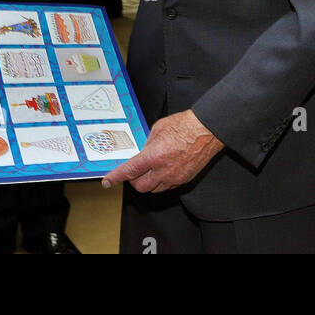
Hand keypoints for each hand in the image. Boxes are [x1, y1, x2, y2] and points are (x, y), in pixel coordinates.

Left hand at [101, 109, 223, 192]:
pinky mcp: (184, 179)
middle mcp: (164, 170)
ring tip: (151, 169)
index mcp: (154, 155)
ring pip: (154, 189)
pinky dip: (161, 182)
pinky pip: (167, 187)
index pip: (129, 171)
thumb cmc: (185, 125)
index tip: (108, 182)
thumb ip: (147, 144)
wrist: (207, 129)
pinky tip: (164, 170)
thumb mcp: (158, 129)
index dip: (116, 177)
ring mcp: (175, 177)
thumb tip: (141, 152)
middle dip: (134, 180)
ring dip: (148, 182)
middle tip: (135, 171)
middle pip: (140, 186)